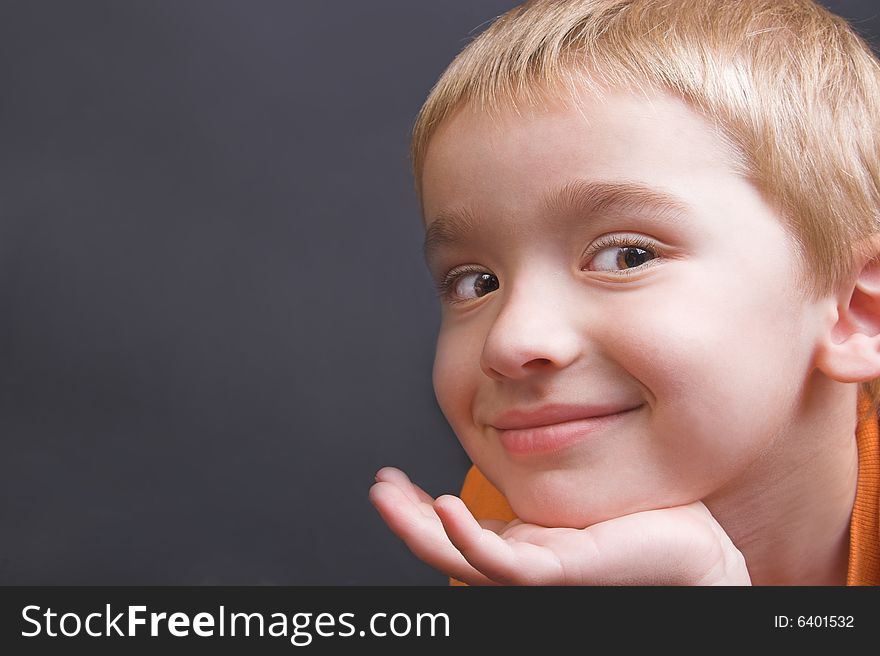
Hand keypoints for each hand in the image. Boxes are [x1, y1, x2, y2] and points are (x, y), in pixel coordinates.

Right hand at [369, 467, 750, 584]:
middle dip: (405, 519)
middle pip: (447, 547)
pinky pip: (505, 564)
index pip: (456, 529)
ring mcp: (540, 570)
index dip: (419, 509)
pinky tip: (446, 511)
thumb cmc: (645, 509)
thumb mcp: (577, 475)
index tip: (393, 478)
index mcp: (523, 540)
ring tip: (388, 498)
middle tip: (378, 489)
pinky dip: (469, 542)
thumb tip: (521, 408)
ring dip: (420, 531)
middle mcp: (524, 560)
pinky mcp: (563, 571)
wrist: (696, 543)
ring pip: (463, 560)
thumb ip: (544, 456)